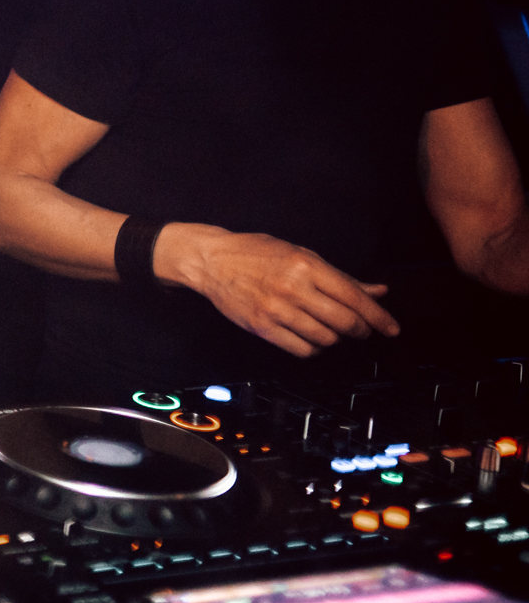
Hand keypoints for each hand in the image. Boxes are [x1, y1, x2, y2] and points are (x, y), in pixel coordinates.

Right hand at [161, 223, 398, 357]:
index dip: (378, 317)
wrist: (211, 261)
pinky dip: (315, 349)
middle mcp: (293, 288)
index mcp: (306, 265)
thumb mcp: (301, 254)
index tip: (391, 328)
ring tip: (332, 330)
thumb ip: (340, 276)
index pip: (354, 297)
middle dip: (361, 330)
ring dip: (336, 339)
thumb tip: (377, 290)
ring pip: (325, 339)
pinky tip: (313, 339)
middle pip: (344, 322)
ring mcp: (276, 310)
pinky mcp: (262, 326)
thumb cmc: (255, 253)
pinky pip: (301, 349)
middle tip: (363, 330)